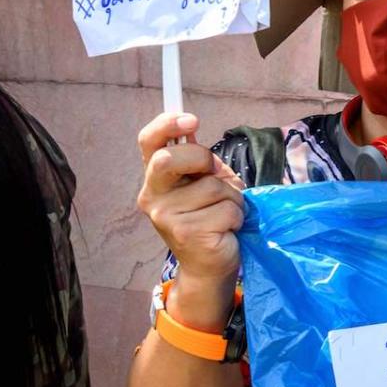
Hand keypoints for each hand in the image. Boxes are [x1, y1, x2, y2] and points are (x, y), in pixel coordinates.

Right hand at [136, 112, 245, 299]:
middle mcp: (152, 196)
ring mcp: (167, 217)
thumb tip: (191, 132)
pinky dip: (237, 217)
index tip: (191, 120)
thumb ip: (200, 163)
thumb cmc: (212, 218)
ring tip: (224, 215)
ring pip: (213, 186)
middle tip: (215, 177)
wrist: (210, 266)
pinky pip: (228, 209)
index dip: (166, 125)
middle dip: (204, 160)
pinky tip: (227, 230)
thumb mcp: (205, 184)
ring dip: (232, 198)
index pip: (148, 142)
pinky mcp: (188, 233)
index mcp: (155, 179)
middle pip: (173, 158)